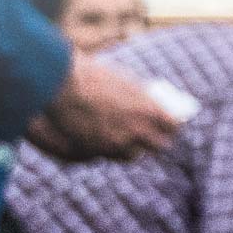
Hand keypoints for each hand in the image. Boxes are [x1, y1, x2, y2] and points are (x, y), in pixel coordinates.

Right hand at [27, 53, 181, 160]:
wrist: (59, 86)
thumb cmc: (91, 76)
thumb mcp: (124, 82)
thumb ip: (140, 97)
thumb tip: (150, 104)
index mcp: (148, 110)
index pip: (172, 125)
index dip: (172, 125)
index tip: (171, 122)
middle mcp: (136, 131)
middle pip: (159, 146)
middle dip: (157, 140)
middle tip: (154, 135)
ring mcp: (115, 144)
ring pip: (134, 155)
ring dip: (134, 148)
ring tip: (131, 140)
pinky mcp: (95, 152)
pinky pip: (110, 156)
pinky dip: (112, 150)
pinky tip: (109, 142)